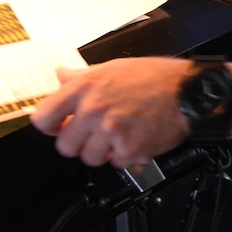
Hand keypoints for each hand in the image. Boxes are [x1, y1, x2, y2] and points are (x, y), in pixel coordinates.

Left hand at [31, 57, 191, 167]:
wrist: (187, 91)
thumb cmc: (154, 77)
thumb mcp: (113, 67)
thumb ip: (82, 75)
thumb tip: (61, 75)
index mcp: (84, 87)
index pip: (43, 119)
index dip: (51, 126)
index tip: (60, 127)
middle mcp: (93, 109)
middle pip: (65, 147)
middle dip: (80, 143)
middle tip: (96, 134)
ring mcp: (110, 131)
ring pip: (90, 159)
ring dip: (103, 152)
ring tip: (119, 135)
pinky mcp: (128, 149)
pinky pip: (115, 163)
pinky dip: (125, 156)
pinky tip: (135, 138)